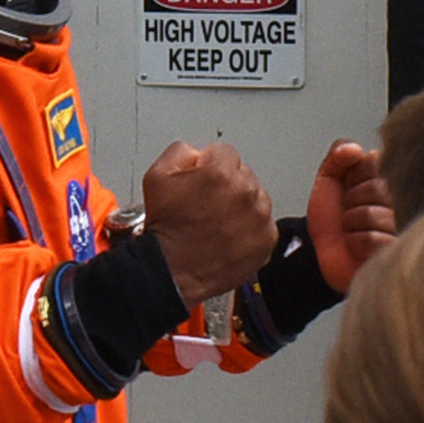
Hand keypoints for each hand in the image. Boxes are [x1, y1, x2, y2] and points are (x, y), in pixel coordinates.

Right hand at [138, 140, 275, 304]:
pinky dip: (250, 229)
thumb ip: (181, 152)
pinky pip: (263, 224)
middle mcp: (245, 193)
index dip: (208, 165)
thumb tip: (198, 153)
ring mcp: (259, 218)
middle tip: (206, 205)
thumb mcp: (157, 175)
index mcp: (220, 172)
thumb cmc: (165, 228)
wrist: (171, 271)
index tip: (201, 180)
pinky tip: (229, 235)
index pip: (225, 152)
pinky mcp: (266, 240)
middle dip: (227, 185)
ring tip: (218, 222)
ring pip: (256, 198)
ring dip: (241, 205)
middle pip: (243, 174)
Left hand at [305, 141, 395, 290]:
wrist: (324, 255)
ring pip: (370, 214)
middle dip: (351, 203)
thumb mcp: (328, 179)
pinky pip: (371, 238)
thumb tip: (355, 150)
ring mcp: (404, 225)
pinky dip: (356, 243)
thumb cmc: (333, 220)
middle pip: (374, 188)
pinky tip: (359, 248)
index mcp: (391, 177)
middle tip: (351, 214)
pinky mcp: (398, 250)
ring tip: (355, 231)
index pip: (374, 161)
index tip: (350, 189)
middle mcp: (404, 199)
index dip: (353, 177)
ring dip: (351, 225)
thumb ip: (338, 154)